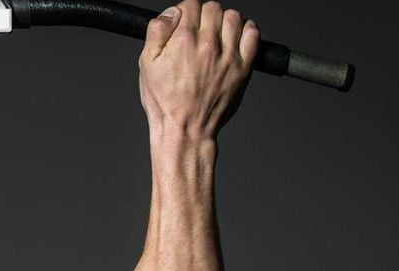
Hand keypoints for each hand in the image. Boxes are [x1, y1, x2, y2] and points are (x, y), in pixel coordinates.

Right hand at [139, 1, 259, 141]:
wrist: (185, 129)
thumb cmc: (164, 102)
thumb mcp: (146, 65)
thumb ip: (156, 32)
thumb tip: (171, 13)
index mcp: (183, 41)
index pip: (190, 5)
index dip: (184, 10)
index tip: (183, 21)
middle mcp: (208, 45)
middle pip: (212, 8)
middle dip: (203, 14)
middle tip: (197, 29)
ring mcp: (228, 56)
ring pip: (233, 17)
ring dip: (224, 19)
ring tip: (215, 32)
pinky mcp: (243, 67)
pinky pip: (252, 34)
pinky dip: (246, 28)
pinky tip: (234, 36)